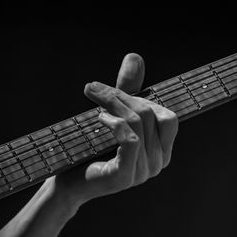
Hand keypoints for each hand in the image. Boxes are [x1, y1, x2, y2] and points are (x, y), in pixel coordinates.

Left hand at [52, 53, 177, 206]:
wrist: (68, 181)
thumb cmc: (91, 149)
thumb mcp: (112, 115)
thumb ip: (127, 89)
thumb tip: (134, 56)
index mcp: (161, 152)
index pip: (169, 118)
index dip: (144, 99)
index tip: (114, 92)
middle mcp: (157, 164)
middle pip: (151, 114)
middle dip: (122, 96)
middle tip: (93, 90)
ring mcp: (143, 172)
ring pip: (139, 122)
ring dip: (113, 104)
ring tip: (93, 101)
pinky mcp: (125, 176)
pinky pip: (130, 138)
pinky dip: (114, 122)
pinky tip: (99, 119)